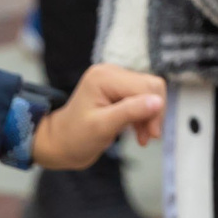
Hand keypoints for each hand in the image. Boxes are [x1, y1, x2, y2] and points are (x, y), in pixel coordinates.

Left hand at [31, 64, 166, 169]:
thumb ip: (130, 112)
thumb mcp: (102, 127)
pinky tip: (139, 130)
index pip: (144, 87)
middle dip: (153, 112)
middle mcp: (111, 72)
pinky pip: (142, 97)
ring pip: (150, 92)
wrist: (59, 144)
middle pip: (150, 86)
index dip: (154, 110)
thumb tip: (158, 101)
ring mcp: (115, 79)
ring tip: (143, 137)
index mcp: (104, 77)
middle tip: (149, 136)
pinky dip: (144, 114)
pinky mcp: (119, 88)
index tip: (152, 135)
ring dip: (150, 115)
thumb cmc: (75, 138)